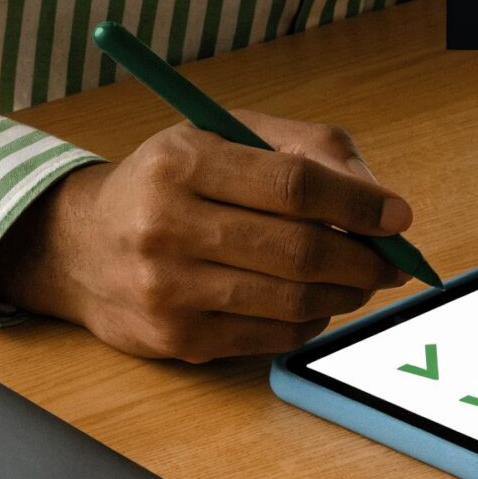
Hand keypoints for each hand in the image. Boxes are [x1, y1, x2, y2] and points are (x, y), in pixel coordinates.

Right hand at [0, 112, 408, 361]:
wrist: (79, 246)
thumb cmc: (169, 184)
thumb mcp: (223, 138)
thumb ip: (306, 150)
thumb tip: (380, 200)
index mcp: (183, 163)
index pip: (295, 186)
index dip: (359, 204)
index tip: (398, 216)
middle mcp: (168, 227)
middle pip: (300, 251)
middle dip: (364, 259)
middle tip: (390, 260)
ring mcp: (170, 291)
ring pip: (292, 300)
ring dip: (344, 293)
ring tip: (358, 280)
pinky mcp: (177, 340)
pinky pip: (272, 337)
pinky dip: (309, 321)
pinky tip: (312, 302)